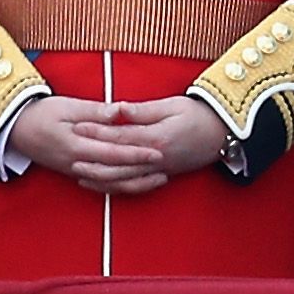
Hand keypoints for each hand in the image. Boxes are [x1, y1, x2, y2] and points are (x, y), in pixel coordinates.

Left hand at [58, 96, 231, 194]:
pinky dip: (118, 187)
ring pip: (124, 180)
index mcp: (156, 138)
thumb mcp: (171, 106)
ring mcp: (159, 170)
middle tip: (69, 155)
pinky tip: (103, 184)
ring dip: (100, 178)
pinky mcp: (163, 175)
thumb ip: (141, 111)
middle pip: (117, 163)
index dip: (96, 132)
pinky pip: (136, 186)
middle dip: (91, 159)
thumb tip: (116, 109)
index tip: (77, 126)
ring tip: (78, 173)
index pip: (118, 137)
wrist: (224, 134)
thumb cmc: (199, 114)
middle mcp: (155, 159)